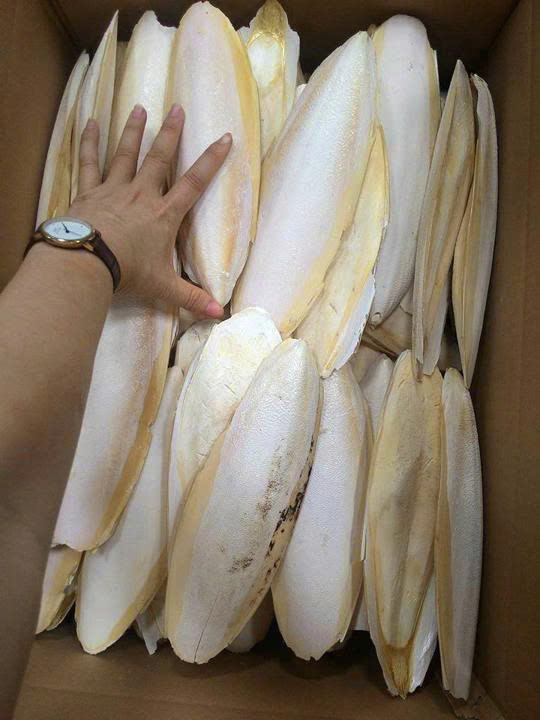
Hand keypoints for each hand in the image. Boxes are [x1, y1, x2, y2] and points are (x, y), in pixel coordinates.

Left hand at [68, 103, 230, 317]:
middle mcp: (142, 194)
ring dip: (134, 130)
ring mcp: (114, 189)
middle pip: (159, 158)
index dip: (211, 160)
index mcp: (164, 214)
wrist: (88, 262)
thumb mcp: (163, 287)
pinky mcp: (89, 190)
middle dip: (170, 133)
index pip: (194, 183)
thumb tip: (220, 314)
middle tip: (176, 108)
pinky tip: (89, 123)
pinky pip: (90, 162)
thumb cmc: (128, 272)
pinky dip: (89, 142)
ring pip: (126, 153)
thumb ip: (191, 297)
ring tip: (140, 108)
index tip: (224, 138)